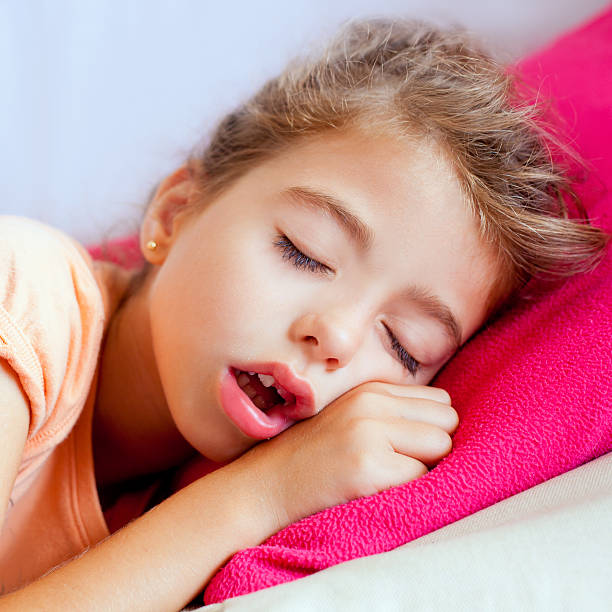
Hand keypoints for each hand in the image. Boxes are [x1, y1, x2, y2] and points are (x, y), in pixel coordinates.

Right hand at [233, 381, 457, 530]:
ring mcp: (369, 431)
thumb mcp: (352, 417)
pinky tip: (375, 489)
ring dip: (423, 467)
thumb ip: (393, 411)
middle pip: (448, 420)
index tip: (405, 447)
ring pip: (441, 446)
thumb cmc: (316, 455)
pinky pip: (421, 477)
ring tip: (386, 474)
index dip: (429, 429)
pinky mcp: (367, 465)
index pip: (440, 401)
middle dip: (433, 447)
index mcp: (371, 389)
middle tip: (398, 463)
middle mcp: (372, 403)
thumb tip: (449, 421)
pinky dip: (407, 489)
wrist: (266, 484)